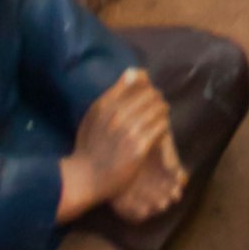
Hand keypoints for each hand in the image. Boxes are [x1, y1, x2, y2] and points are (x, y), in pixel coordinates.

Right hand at [58, 67, 178, 223]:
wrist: (85, 178)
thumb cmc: (89, 146)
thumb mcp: (93, 115)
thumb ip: (112, 93)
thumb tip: (133, 71)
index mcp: (106, 103)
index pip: (137, 80)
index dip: (146, 86)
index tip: (147, 96)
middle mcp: (118, 113)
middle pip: (151, 94)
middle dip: (157, 99)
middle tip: (158, 107)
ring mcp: (129, 130)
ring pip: (158, 109)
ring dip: (162, 113)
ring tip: (161, 118)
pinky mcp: (139, 147)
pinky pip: (161, 127)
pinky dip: (163, 127)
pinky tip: (161, 133)